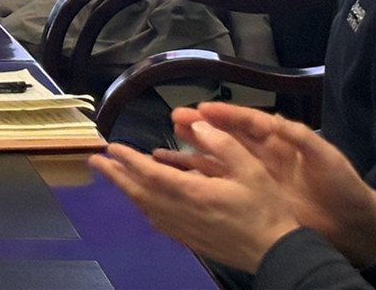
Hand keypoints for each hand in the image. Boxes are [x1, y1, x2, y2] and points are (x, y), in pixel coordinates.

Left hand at [89, 122, 306, 272]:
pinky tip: (143, 203)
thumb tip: (196, 123)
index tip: (110, 147)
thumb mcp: (251, 169)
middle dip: (116, 175)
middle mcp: (183, 213)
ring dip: (128, 191)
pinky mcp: (193, 241)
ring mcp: (186, 230)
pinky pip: (160, 223)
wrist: (279, 253)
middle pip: (140, 192)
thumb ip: (222, 143)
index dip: (128, 160)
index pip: (150, 174)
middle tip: (96, 161)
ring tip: (115, 177)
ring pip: (147, 209)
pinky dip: (145, 208)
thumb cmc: (268, 210)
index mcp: (194, 193)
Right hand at [157, 104, 375, 268]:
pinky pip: (222, 184)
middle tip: (176, 117)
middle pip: (227, 136)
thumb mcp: (326, 157)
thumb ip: (301, 137)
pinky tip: (182, 175)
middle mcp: (263, 154)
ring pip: (219, 159)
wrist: (356, 227)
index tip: (202, 108)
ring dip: (195, 150)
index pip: (248, 122)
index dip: (226, 115)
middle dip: (201, 126)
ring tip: (169, 141)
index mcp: (281, 140)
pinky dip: (201, 178)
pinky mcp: (254, 198)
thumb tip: (273, 120)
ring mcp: (257, 177)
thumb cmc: (343, 187)